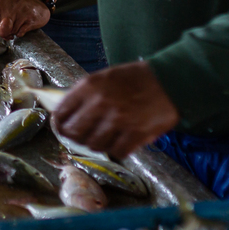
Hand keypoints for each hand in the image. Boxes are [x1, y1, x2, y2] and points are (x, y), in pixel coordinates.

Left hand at [0, 0, 51, 39]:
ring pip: (12, 32)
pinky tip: (21, 26)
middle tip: (4, 32)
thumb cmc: (11, 2)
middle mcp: (10, 6)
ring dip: (11, 33)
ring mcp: (22, 12)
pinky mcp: (32, 19)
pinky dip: (19, 33)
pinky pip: (21, 33)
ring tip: (13, 26)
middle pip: (2, 28)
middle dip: (3, 34)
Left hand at [53, 61, 179, 159]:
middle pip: (74, 132)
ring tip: (101, 138)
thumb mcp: (104, 77)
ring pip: (93, 145)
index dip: (59, 123)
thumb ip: (85, 95)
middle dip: (74, 136)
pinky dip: (115, 150)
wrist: (169, 80)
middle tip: (80, 136)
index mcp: (90, 86)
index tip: (61, 127)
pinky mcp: (135, 133)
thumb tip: (67, 113)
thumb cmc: (135, 78)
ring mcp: (118, 120)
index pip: (61, 112)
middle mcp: (101, 103)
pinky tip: (118, 143)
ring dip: (95, 144)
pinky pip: (116, 152)